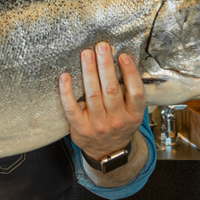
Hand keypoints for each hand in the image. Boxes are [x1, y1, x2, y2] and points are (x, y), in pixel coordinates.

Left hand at [59, 42, 145, 160]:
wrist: (107, 153)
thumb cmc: (119, 126)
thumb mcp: (133, 114)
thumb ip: (129, 94)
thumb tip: (122, 61)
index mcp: (133, 115)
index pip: (135, 92)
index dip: (130, 72)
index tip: (122, 55)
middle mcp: (116, 120)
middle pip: (111, 89)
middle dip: (105, 66)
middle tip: (101, 47)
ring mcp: (97, 125)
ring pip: (92, 95)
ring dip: (89, 72)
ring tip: (86, 54)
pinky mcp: (80, 128)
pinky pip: (71, 108)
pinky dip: (67, 92)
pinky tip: (65, 77)